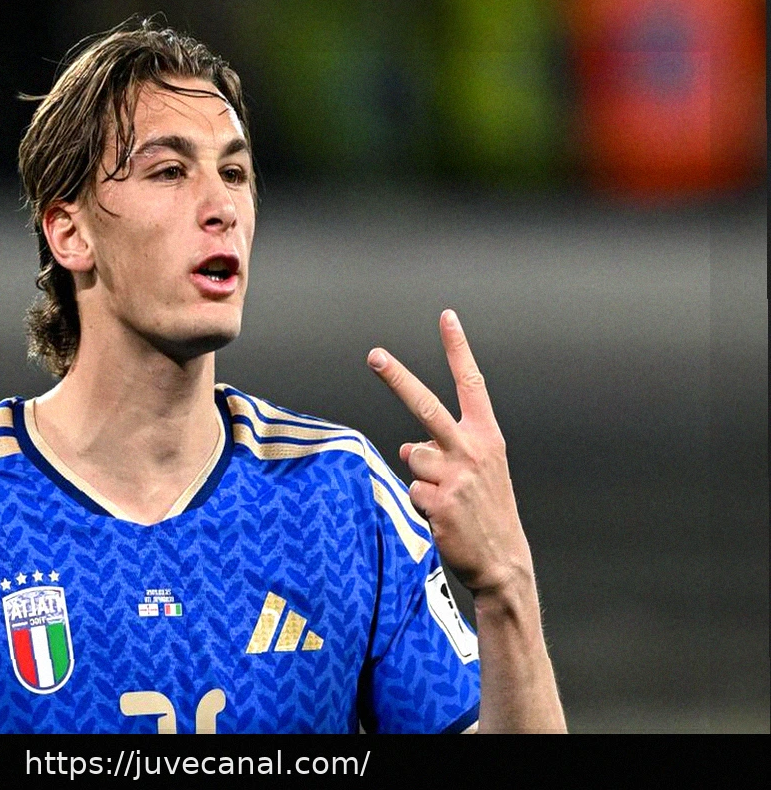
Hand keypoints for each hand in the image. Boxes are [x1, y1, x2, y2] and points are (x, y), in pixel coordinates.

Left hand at [367, 310, 532, 596]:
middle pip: (425, 405)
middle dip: (397, 378)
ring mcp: (455, 474)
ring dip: (421, 479)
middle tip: (374, 355)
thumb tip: (407, 447)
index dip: (458, 349)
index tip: (447, 317)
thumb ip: (444, 451)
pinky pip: (411, 490)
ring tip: (446, 499)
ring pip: (412, 458)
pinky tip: (442, 517)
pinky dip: (420, 503)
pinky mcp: (439, 500)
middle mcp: (472, 448)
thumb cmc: (486, 511)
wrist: (503, 561)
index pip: (471, 383)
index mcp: (487, 436)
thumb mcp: (476, 472)